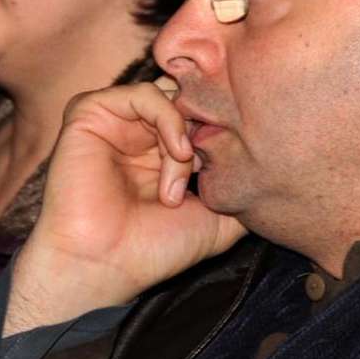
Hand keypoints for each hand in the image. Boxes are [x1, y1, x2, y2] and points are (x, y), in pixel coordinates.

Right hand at [5, 82, 245, 334]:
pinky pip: (141, 92)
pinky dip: (167, 116)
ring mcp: (113, 121)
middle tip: (208, 162)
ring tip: (184, 170)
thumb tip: (270, 170)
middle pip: (184, 98)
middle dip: (204, 126)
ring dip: (184, 131)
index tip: (234, 160)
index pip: (197, 115)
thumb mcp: (217, 221)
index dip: (219, 129)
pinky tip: (175, 153)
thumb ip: (238, 189)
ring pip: (167, 95)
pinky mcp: (89, 113)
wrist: (103, 265)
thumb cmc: (153, 249)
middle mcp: (136, 133)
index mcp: (159, 152)